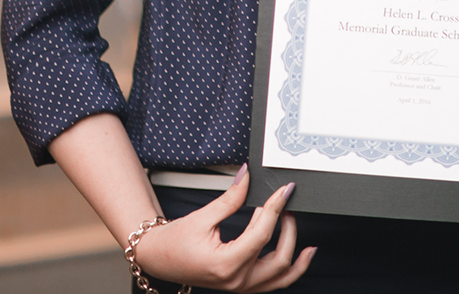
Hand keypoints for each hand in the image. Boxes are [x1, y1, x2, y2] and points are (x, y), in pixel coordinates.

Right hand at [130, 166, 314, 291]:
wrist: (157, 259)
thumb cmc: (173, 242)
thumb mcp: (202, 216)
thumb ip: (231, 198)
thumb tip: (248, 176)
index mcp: (225, 264)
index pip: (262, 234)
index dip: (275, 207)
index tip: (285, 190)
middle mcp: (235, 280)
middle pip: (279, 258)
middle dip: (289, 228)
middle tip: (286, 205)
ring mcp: (239, 286)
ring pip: (282, 276)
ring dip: (295, 251)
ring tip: (295, 225)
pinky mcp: (241, 284)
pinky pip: (273, 281)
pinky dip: (290, 268)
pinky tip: (301, 253)